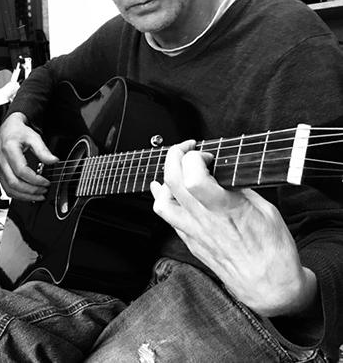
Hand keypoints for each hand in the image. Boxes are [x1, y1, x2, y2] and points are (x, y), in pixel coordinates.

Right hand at [0, 112, 57, 200]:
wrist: (7, 130)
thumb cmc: (18, 133)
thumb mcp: (33, 137)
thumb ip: (43, 150)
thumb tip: (53, 161)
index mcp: (9, 150)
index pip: (21, 171)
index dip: (35, 179)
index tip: (46, 182)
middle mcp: (2, 161)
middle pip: (14, 183)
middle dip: (31, 190)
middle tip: (44, 190)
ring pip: (9, 189)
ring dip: (25, 196)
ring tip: (38, 196)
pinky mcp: (0, 174)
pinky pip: (7, 189)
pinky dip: (18, 195)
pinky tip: (29, 195)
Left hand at [151, 140, 316, 316]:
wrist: (268, 286)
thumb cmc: (273, 250)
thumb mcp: (265, 210)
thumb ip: (239, 190)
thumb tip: (223, 173)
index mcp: (225, 209)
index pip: (192, 176)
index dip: (195, 157)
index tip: (206, 154)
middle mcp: (203, 219)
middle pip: (171, 181)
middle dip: (175, 156)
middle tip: (187, 149)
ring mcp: (193, 232)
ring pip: (161, 201)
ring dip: (165, 179)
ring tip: (177, 169)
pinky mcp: (189, 242)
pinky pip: (166, 217)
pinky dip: (162, 199)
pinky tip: (164, 190)